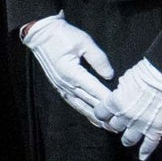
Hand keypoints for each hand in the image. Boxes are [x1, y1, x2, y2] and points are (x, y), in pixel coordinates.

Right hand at [21, 17, 123, 134]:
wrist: (41, 33)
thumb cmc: (63, 35)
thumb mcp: (84, 41)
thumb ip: (98, 59)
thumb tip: (110, 75)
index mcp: (72, 72)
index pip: (94, 90)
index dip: (108, 100)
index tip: (121, 109)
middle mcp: (66, 83)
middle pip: (88, 102)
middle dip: (104, 114)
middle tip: (119, 124)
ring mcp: (61, 86)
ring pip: (80, 106)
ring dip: (94, 117)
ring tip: (108, 126)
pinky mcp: (59, 86)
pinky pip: (73, 103)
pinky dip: (84, 111)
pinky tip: (92, 117)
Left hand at [109, 63, 161, 159]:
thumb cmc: (146, 72)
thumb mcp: (126, 79)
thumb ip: (120, 92)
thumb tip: (119, 96)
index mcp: (115, 102)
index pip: (100, 114)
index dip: (102, 114)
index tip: (104, 114)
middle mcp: (125, 116)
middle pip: (114, 127)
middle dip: (115, 125)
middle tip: (118, 125)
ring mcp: (140, 124)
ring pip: (128, 139)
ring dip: (127, 140)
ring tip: (127, 140)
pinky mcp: (156, 129)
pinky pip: (149, 145)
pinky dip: (145, 152)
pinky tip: (143, 157)